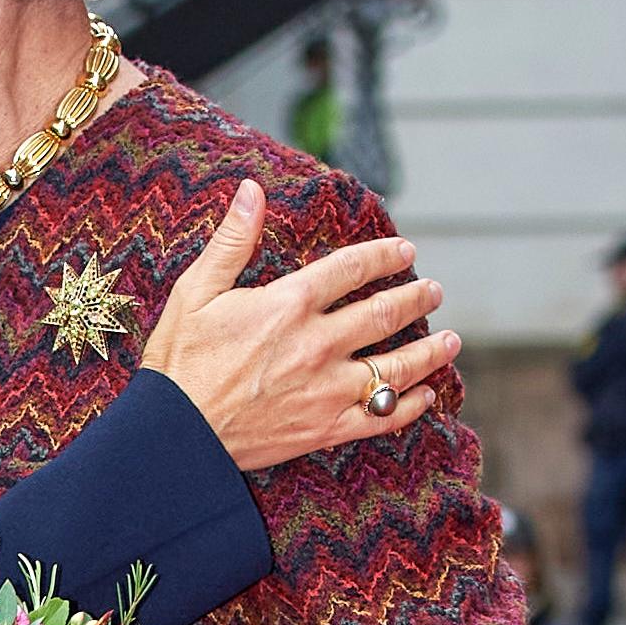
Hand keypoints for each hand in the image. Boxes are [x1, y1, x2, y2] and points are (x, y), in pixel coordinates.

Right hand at [137, 180, 458, 472]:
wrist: (175, 433)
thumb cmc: (179, 361)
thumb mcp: (194, 292)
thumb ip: (230, 241)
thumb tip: (252, 190)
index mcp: (289, 305)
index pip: (352, 269)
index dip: (383, 256)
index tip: (405, 252)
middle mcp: (318, 345)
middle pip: (384, 314)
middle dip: (416, 298)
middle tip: (434, 290)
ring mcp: (328, 390)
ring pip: (396, 367)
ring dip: (429, 351)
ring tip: (450, 340)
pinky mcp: (326, 429)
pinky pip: (382, 417)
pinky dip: (410, 405)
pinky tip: (425, 395)